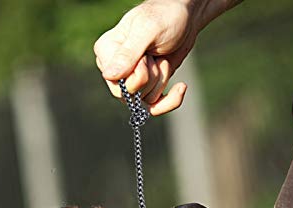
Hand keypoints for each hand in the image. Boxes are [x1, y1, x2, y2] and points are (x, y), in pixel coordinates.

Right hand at [94, 0, 204, 114]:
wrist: (186, 17)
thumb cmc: (165, 15)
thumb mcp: (148, 29)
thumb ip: (128, 53)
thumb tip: (109, 76)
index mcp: (106, 52)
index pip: (116, 82)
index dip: (137, 74)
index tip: (147, 55)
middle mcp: (114, 69)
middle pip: (129, 94)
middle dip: (151, 77)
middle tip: (155, 55)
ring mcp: (130, 80)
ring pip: (144, 99)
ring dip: (161, 79)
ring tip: (161, 57)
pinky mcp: (146, 87)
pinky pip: (154, 108)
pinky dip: (171, 100)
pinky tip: (180, 86)